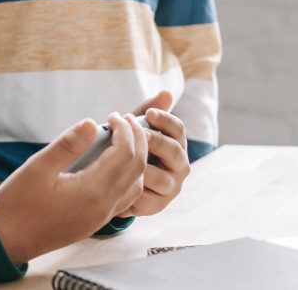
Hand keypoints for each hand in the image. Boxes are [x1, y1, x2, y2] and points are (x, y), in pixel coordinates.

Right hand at [0, 113, 147, 264]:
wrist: (9, 242)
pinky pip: (127, 198)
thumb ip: (67, 145)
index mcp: (92, 191)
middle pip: (138, 168)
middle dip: (137, 140)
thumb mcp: (37, 168)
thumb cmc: (18, 204)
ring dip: (137, 158)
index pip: (125, 153)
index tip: (112, 115)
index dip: (124, 130)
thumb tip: (91, 122)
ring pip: (137, 184)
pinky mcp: (98, 222)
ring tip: (125, 138)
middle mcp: (104, 206)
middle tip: (124, 120)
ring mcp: (103, 217)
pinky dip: (131, 176)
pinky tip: (117, 165)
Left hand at [115, 90, 190, 216]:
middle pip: (174, 151)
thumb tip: (167, 92)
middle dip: (156, 142)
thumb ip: (148, 111)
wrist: (118, 182)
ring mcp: (172, 187)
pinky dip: (135, 191)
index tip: (148, 114)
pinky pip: (149, 199)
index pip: (178, 128)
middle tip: (139, 135)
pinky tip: (119, 183)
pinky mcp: (158, 206)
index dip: (165, 120)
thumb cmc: (130, 149)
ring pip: (162, 178)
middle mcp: (180, 165)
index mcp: (176, 143)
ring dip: (144, 169)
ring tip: (125, 161)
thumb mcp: (136, 129)